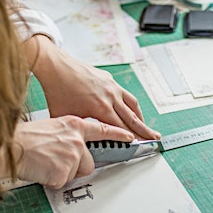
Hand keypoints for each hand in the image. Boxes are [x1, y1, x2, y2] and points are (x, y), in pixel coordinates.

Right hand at [13, 116, 133, 188]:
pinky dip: (52, 180)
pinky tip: (42, 169)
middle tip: (55, 160)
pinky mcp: (65, 170)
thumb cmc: (26, 137)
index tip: (130, 136)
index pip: (102, 130)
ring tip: (46, 162)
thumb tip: (76, 148)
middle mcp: (77, 139)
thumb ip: (69, 135)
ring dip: (62, 173)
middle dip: (75, 166)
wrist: (10, 147)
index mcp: (74, 125)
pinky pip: (62, 182)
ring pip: (76, 173)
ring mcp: (72, 155)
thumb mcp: (53, 126)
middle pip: (88, 162)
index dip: (118, 134)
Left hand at [25, 35, 160, 139]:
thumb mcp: (67, 118)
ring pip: (132, 104)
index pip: (122, 127)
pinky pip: (125, 94)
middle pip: (133, 117)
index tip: (140, 144)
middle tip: (155, 137)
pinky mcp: (109, 79)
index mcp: (101, 108)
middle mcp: (111, 97)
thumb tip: (81, 142)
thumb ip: (78, 130)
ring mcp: (112, 87)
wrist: (57, 68)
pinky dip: (130, 103)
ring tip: (145, 125)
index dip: (133, 137)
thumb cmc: (58, 91)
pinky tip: (129, 108)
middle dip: (145, 130)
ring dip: (140, 116)